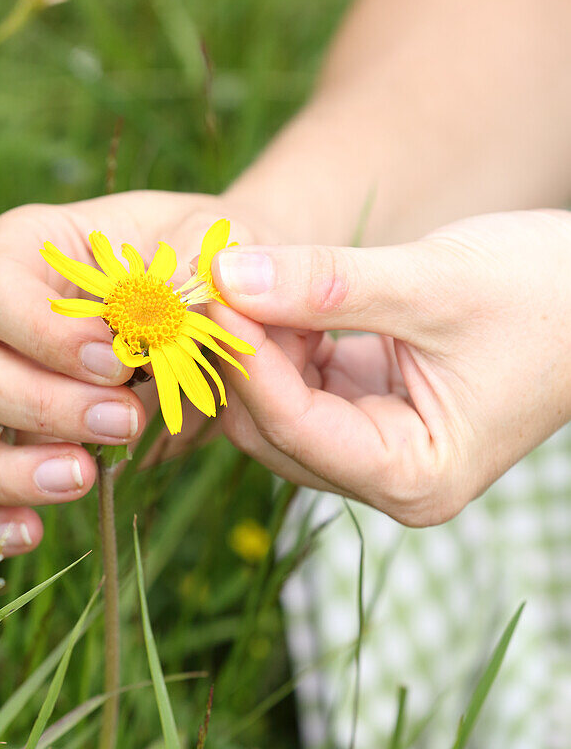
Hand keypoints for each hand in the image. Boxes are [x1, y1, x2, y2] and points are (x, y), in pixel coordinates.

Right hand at [0, 190, 268, 553]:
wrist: (223, 307)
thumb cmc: (205, 260)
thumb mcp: (208, 241)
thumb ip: (192, 259)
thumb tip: (172, 303)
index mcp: (27, 249)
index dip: (40, 332)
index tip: (114, 360)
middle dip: (41, 404)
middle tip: (125, 417)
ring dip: (10, 468)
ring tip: (83, 476)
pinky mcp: (13, 447)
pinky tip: (34, 533)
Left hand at [209, 210, 570, 525]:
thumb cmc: (544, 294)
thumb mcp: (433, 285)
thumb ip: (328, 284)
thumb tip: (228, 273)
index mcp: (415, 476)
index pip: (296, 427)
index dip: (246, 358)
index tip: (210, 289)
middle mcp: (390, 476)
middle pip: (274, 428)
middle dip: (241, 355)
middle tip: (212, 274)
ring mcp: (378, 443)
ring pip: (278, 405)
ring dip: (257, 343)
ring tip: (245, 272)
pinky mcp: (372, 405)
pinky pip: (301, 381)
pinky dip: (282, 337)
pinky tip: (278, 288)